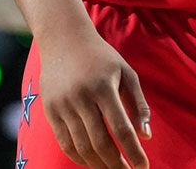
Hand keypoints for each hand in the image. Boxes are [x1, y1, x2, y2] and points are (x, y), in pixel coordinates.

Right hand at [38, 27, 152, 168]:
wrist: (63, 39)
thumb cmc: (101, 57)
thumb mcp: (126, 73)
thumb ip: (139, 104)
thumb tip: (146, 136)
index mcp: (104, 87)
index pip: (121, 128)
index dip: (133, 152)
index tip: (142, 167)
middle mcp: (81, 97)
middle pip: (100, 142)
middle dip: (116, 164)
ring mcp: (63, 104)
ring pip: (82, 146)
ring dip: (98, 164)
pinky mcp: (50, 110)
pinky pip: (65, 143)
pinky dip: (79, 158)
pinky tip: (93, 162)